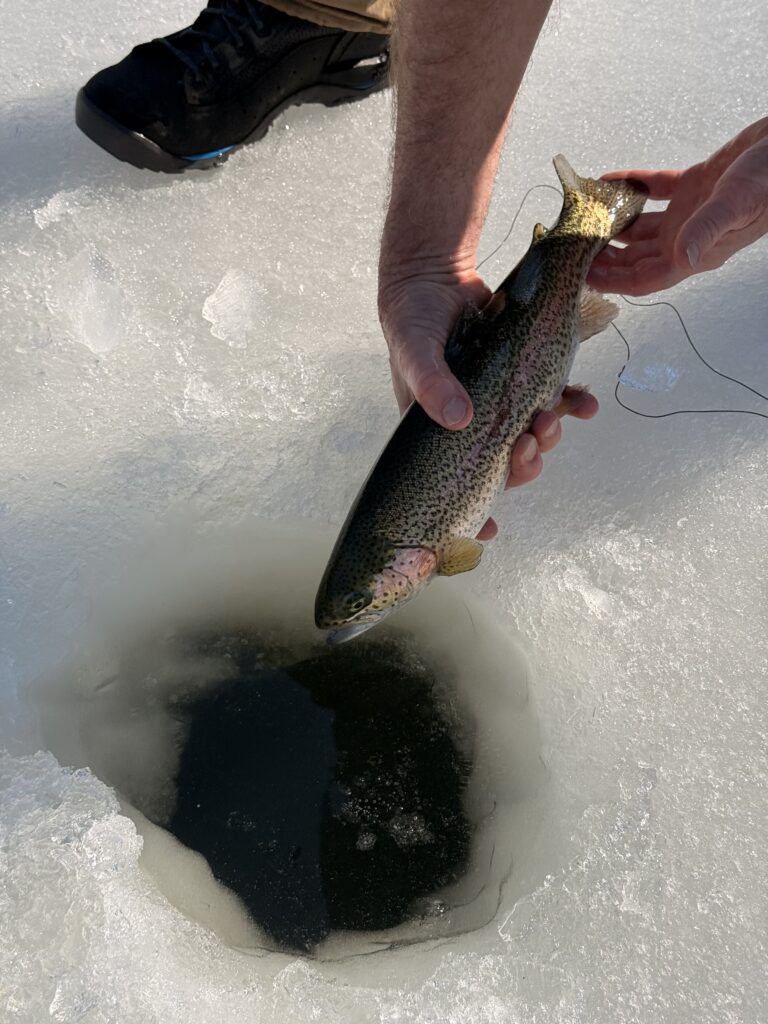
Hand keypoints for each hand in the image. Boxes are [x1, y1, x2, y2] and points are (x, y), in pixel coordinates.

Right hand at [378, 265, 598, 540]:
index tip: (489, 530)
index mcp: (438, 430)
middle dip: (522, 464)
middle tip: (530, 444)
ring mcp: (498, 400)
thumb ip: (431, 384)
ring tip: (552, 419)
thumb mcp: (413, 351)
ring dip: (546, 436)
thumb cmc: (412, 320)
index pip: (455, 481)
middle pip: (502, 463)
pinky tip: (585, 403)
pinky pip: (552, 397)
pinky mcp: (522, 374)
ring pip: (529, 435)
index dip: (473, 510)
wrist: (433, 276)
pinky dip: (572, 403)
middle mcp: (471, 422)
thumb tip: (460, 418)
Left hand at [587, 118, 767, 295]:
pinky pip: (656, 190)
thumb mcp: (733, 205)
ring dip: (614, 225)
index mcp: (694, 252)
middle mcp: (688, 238)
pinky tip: (610, 179)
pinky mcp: (696, 186)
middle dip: (604, 259)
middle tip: (572, 250)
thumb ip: (705, 231)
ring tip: (585, 219)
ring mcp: (691, 212)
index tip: (581, 278)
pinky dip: (633, 185)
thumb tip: (680, 258)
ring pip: (642, 229)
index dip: (612, 283)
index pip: (644, 279)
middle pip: (635, 259)